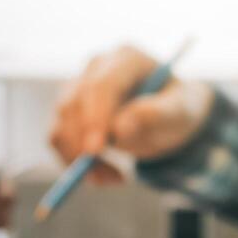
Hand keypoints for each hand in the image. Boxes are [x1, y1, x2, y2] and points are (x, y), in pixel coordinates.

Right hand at [50, 45, 214, 182]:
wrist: (167, 118)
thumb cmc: (177, 109)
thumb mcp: (180, 112)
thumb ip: (156, 115)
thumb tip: (121, 127)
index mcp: (127, 58)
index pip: (100, 85)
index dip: (94, 118)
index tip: (95, 151)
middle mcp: (97, 67)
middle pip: (73, 103)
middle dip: (82, 144)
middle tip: (105, 178)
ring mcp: (79, 86)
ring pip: (60, 123)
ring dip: (77, 159)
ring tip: (115, 179)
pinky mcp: (69, 110)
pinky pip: (57, 138)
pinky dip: (72, 163)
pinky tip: (102, 175)